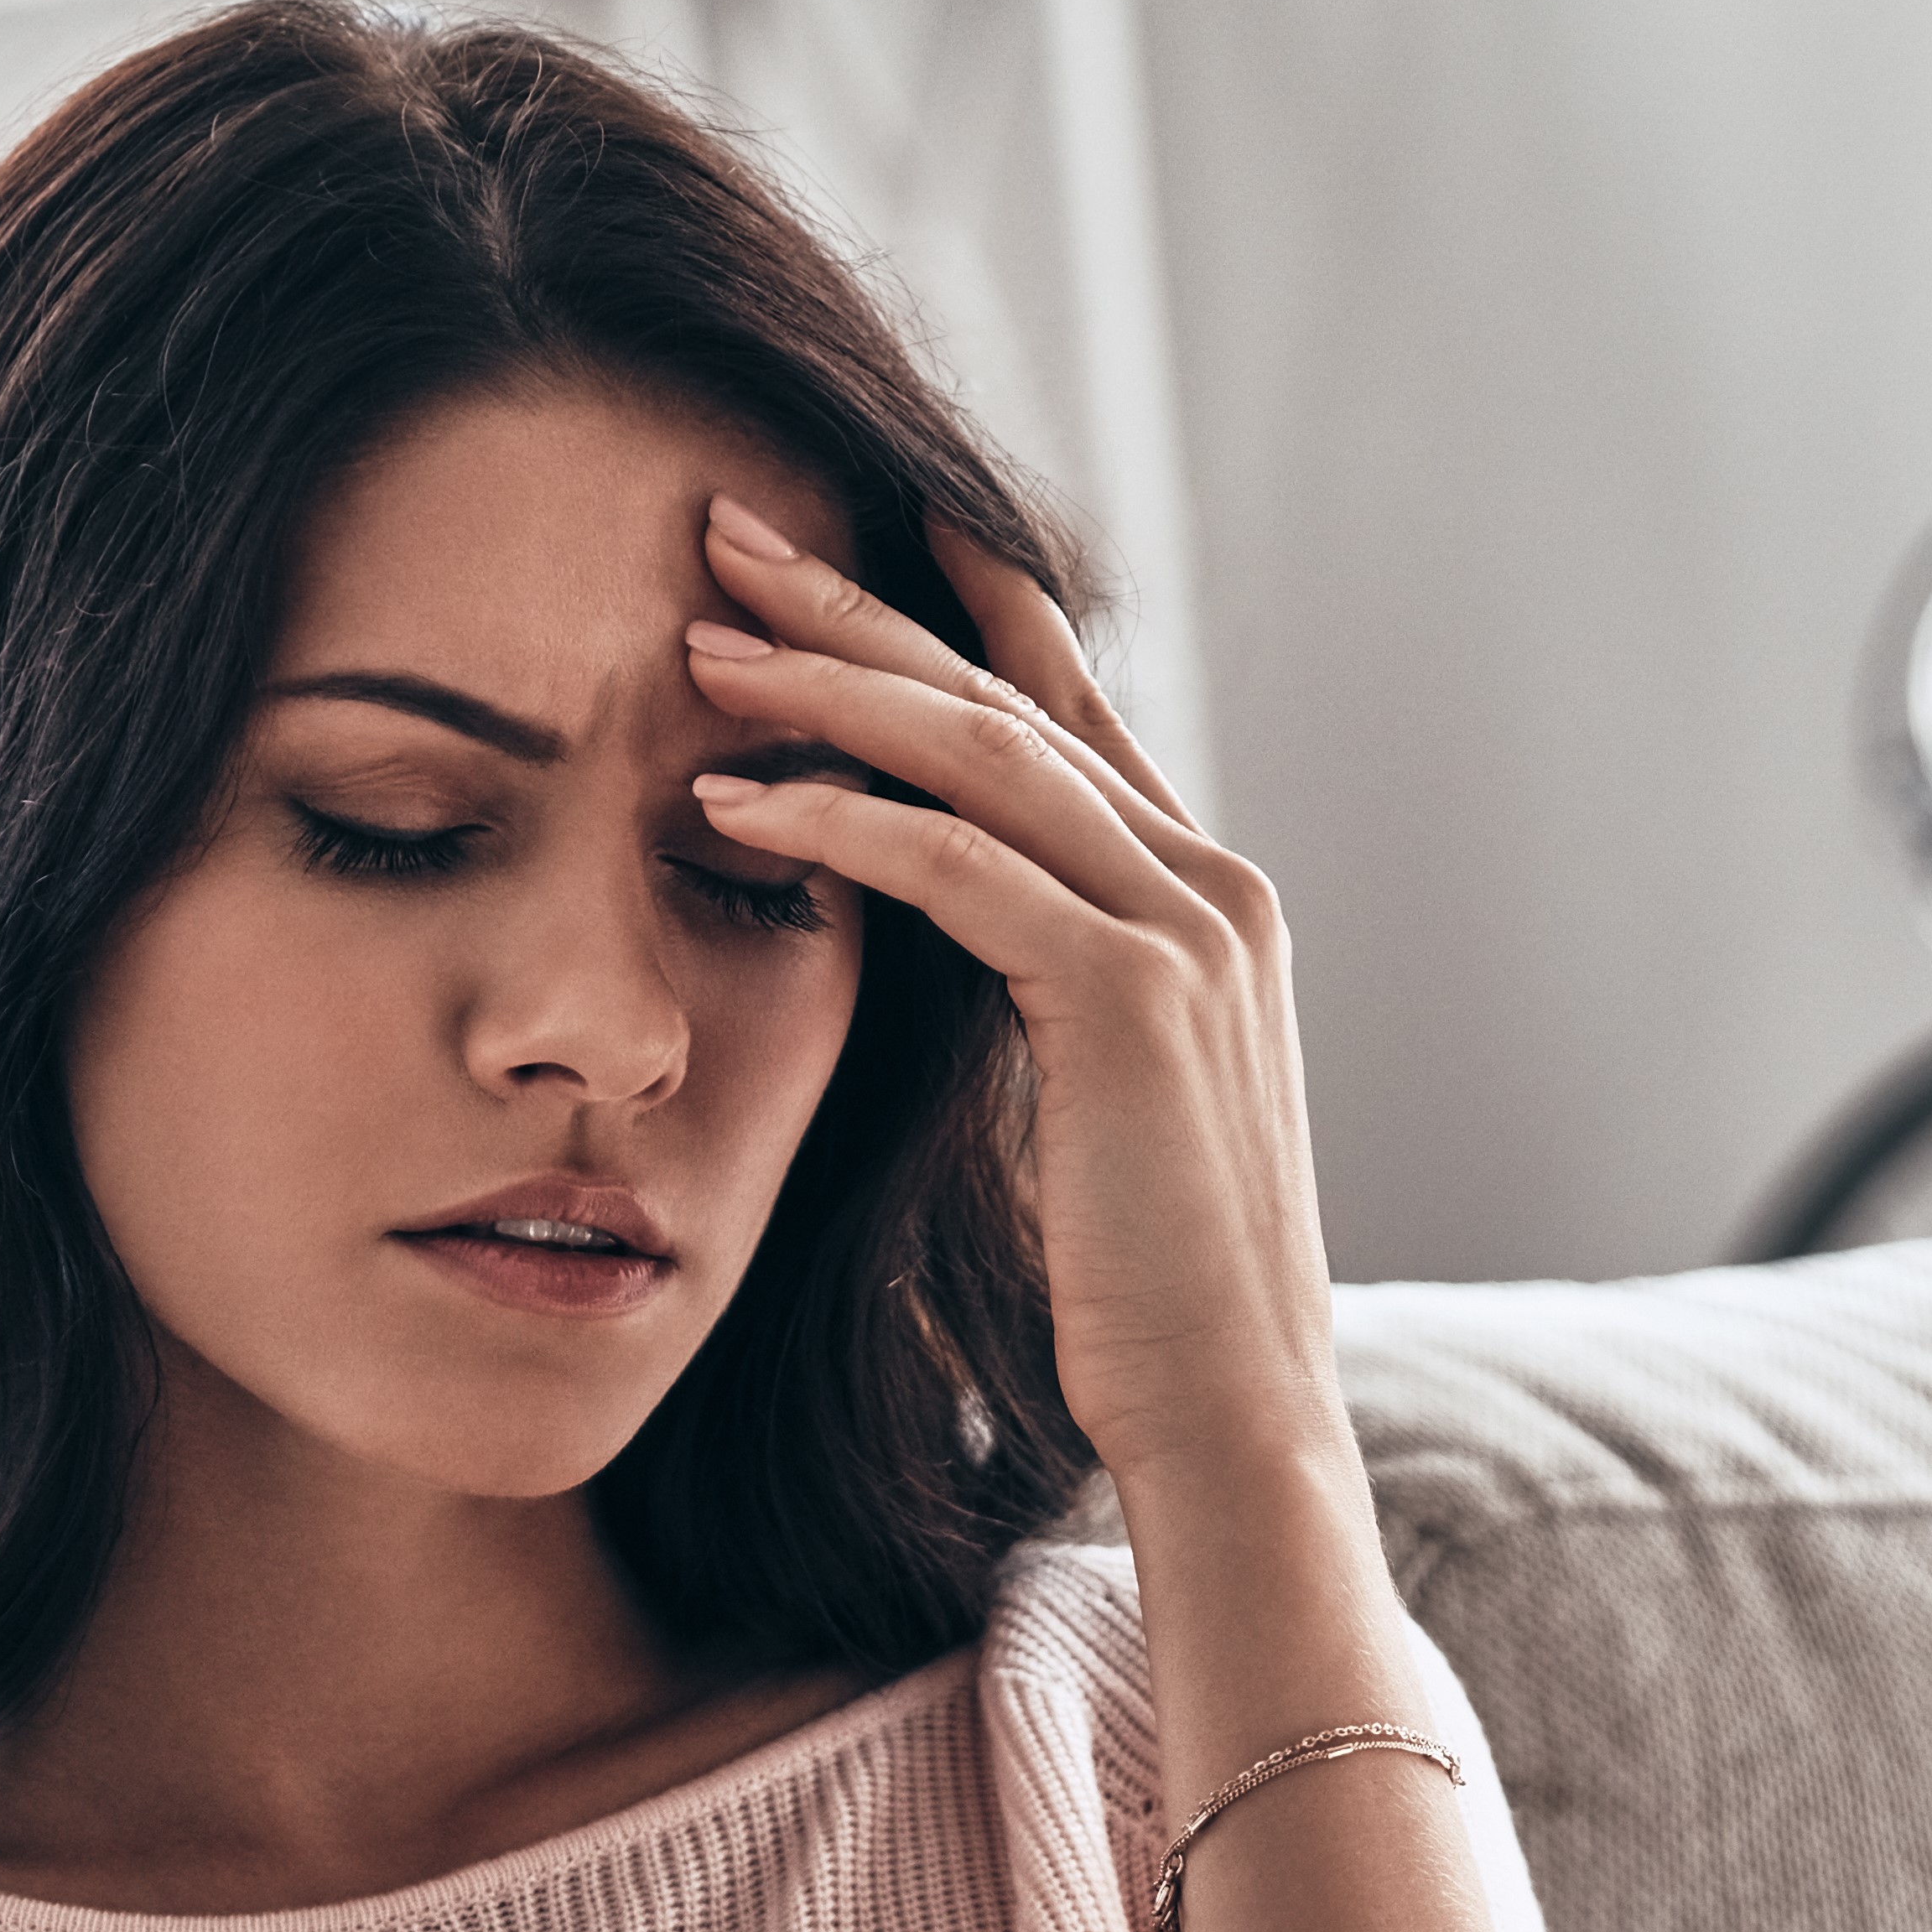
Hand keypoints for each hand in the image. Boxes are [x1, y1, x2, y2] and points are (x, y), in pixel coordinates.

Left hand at [682, 499, 1334, 1494]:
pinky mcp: (1132, 997)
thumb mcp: (1093, 1107)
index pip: (1072, 706)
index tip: (861, 516)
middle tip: (726, 529)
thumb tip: (943, 941)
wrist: (1233, 1415)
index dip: (967, 604)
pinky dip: (837, 823)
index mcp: (1209, 901)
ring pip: (979, 753)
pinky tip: (728, 803)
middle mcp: (1213, 886)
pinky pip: (957, 866)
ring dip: (827, 686)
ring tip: (698, 644)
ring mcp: (1187, 931)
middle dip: (863, 601)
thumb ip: (1043, 996)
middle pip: (1010, 697)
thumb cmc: (1143, 1296)